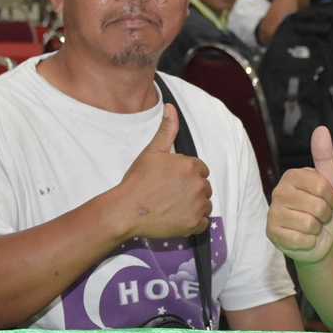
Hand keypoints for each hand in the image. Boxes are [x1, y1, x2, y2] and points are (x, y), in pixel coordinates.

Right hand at [114, 104, 211, 239]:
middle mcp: (198, 185)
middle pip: (204, 187)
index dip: (186, 175)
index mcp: (191, 166)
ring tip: (172, 206)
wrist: (127, 210)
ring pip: (205, 204)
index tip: (171, 181)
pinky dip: (194, 222)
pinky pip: (204, 223)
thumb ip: (166, 130)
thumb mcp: (152, 151)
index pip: (200, 170)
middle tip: (169, 194)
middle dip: (191, 190)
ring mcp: (197, 206)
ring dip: (194, 206)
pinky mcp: (194, 224)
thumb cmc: (138, 180)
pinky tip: (177, 218)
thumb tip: (170, 108)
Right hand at [266, 126, 332, 264]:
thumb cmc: (327, 210)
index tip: (330, 200)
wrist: (322, 240)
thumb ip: (326, 157)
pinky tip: (304, 238)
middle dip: (326, 215)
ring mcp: (273, 212)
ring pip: (309, 224)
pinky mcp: (271, 233)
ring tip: (312, 227)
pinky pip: (300, 239)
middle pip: (317, 206)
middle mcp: (279, 191)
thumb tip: (321, 129)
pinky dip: (309, 242)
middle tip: (320, 216)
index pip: (322, 186)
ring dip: (317, 229)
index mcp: (292, 175)